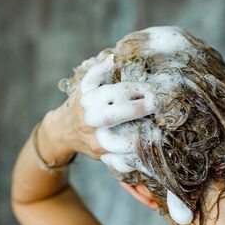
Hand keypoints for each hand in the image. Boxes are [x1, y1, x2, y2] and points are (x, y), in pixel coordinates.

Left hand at [39, 54, 158, 163]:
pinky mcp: (82, 91)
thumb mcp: (107, 158)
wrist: (63, 131)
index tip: (162, 126)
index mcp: (101, 144)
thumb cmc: (92, 143)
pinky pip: (91, 77)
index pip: (128, 140)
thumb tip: (150, 163)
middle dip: (139, 107)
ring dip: (130, 90)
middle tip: (157, 102)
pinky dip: (101, 67)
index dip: (147, 133)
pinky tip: (113, 61)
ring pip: (109, 93)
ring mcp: (86, 106)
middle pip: (117, 114)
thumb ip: (126, 161)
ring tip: (147, 90)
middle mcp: (92, 124)